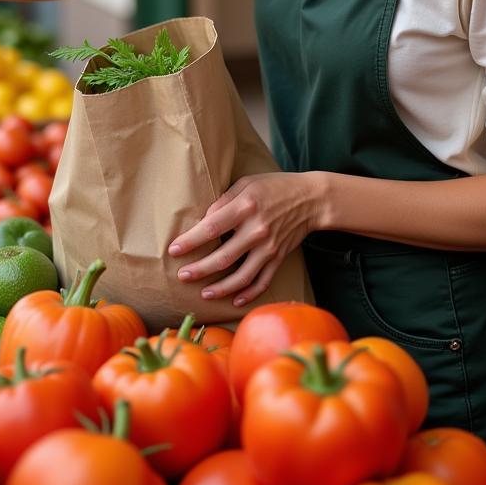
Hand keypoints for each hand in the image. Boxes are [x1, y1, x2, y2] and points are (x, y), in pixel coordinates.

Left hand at [168, 172, 325, 306]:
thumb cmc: (274, 187)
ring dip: (220, 288)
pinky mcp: (279, 258)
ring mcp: (270, 247)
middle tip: (182, 276)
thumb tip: (203, 221)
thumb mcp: (246, 183)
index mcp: (246, 206)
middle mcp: (257, 229)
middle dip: (199, 270)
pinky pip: (263, 282)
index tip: (174, 249)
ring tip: (203, 294)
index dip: (190, 241)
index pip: (211, 227)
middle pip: (223, 257)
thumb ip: (223, 201)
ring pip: (242, 276)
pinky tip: (234, 301)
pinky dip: (248, 294)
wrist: (311, 199)